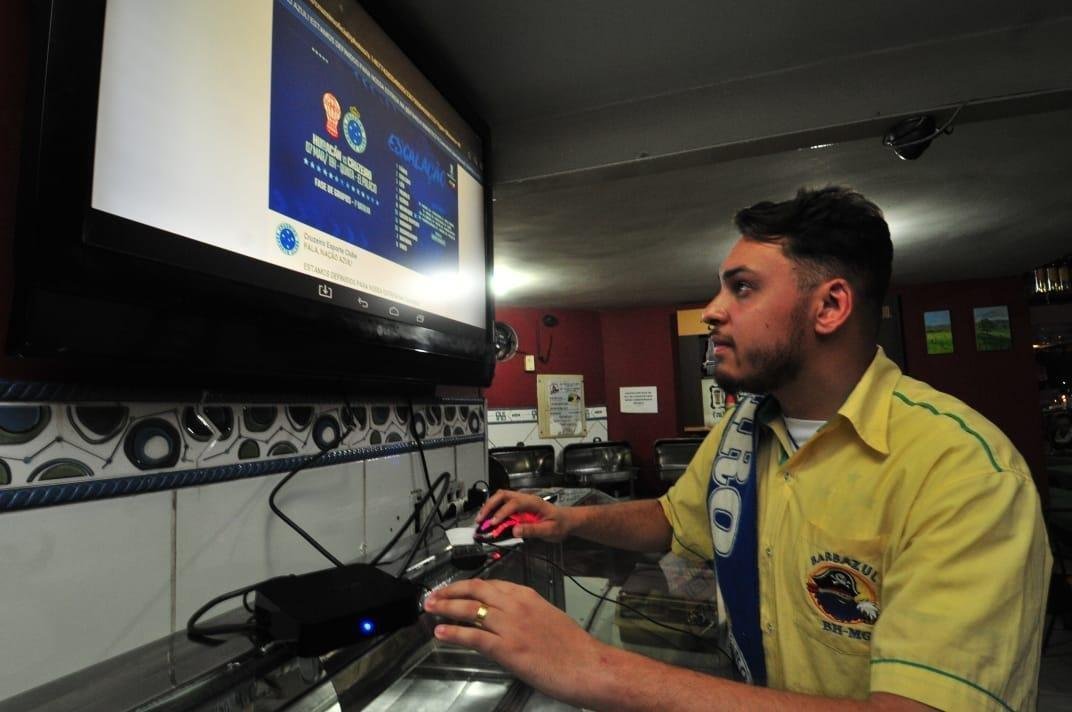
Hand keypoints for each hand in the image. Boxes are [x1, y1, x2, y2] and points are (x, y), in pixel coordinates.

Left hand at [424, 579, 610, 704]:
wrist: (587, 665)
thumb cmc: (573, 646)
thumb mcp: (548, 617)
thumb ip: (525, 613)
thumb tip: (505, 618)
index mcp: (527, 595)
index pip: (490, 584)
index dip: (466, 585)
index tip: (454, 589)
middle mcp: (516, 605)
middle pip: (475, 590)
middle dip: (450, 591)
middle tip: (433, 596)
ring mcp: (510, 625)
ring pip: (469, 609)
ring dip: (445, 608)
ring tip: (430, 608)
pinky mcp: (507, 648)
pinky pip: (473, 636)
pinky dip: (453, 633)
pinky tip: (440, 632)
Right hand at [476, 490, 572, 541]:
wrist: (567, 521)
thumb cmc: (560, 524)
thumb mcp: (549, 530)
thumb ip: (532, 530)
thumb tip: (515, 531)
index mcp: (534, 502)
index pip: (514, 503)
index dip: (502, 512)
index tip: (494, 522)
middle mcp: (526, 498)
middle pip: (503, 495)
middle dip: (489, 506)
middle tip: (480, 519)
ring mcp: (521, 502)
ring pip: (501, 498)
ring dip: (489, 507)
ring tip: (481, 520)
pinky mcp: (519, 508)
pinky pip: (503, 505)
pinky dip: (494, 511)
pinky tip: (489, 520)